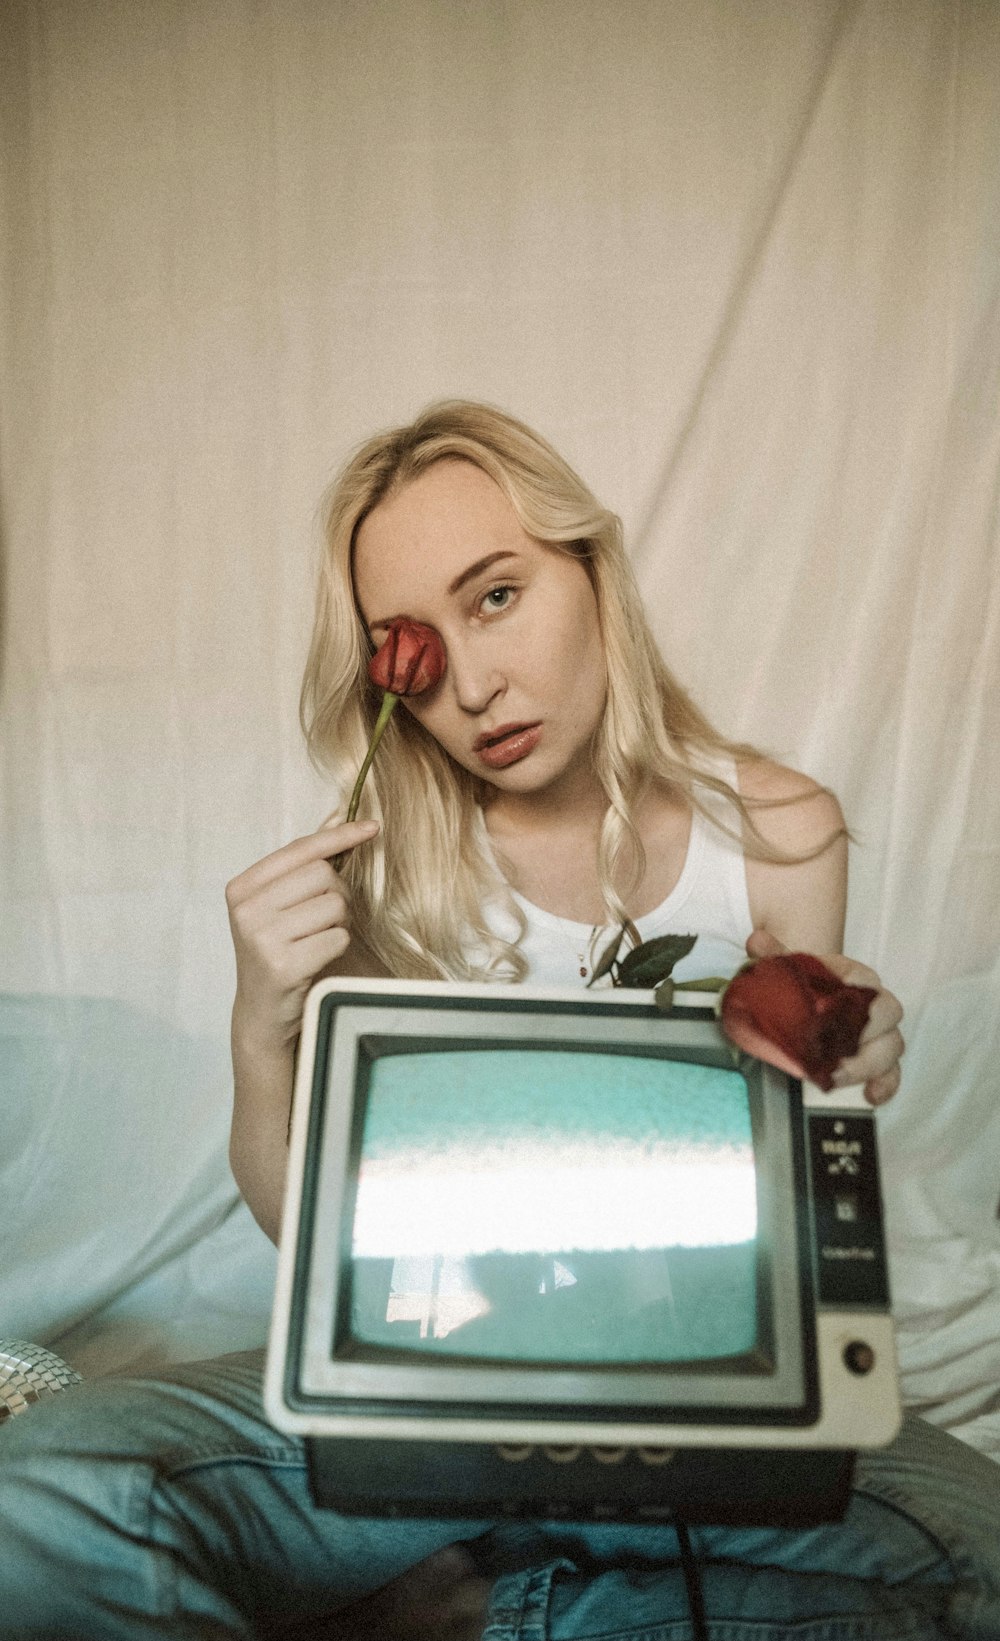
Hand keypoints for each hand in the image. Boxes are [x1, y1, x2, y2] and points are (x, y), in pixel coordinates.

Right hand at [225, 819, 378, 1053]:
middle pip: (323, 875)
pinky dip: (338, 946)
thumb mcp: (275, 907)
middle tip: (325, 920)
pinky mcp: (282, 964)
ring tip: (318, 940)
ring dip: (339, 924)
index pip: (299, 849)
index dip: (339, 836)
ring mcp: (261, 937)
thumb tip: (341, 821)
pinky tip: (318, 959)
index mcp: (242, 888)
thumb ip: (300, 870)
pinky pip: (338, 938)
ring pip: (334, 906)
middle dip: (337, 895)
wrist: (262, 1013)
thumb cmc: (278, 952)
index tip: (373, 827)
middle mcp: (246, 909)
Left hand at [745, 930, 903, 1105]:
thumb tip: (755, 942)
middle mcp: (874, 1005)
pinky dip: (885, 1086)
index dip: (857, 986)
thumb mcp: (789, 970)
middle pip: (887, 1014)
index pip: (865, 978)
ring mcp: (879, 1036)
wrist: (814, 1004)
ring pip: (891, 1047)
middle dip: (866, 1032)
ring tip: (838, 1076)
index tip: (840, 995)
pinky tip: (870, 1096)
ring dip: (868, 1064)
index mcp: (855, 978)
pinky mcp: (878, 1062)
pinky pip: (891, 1075)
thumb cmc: (806, 987)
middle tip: (837, 1048)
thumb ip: (775, 955)